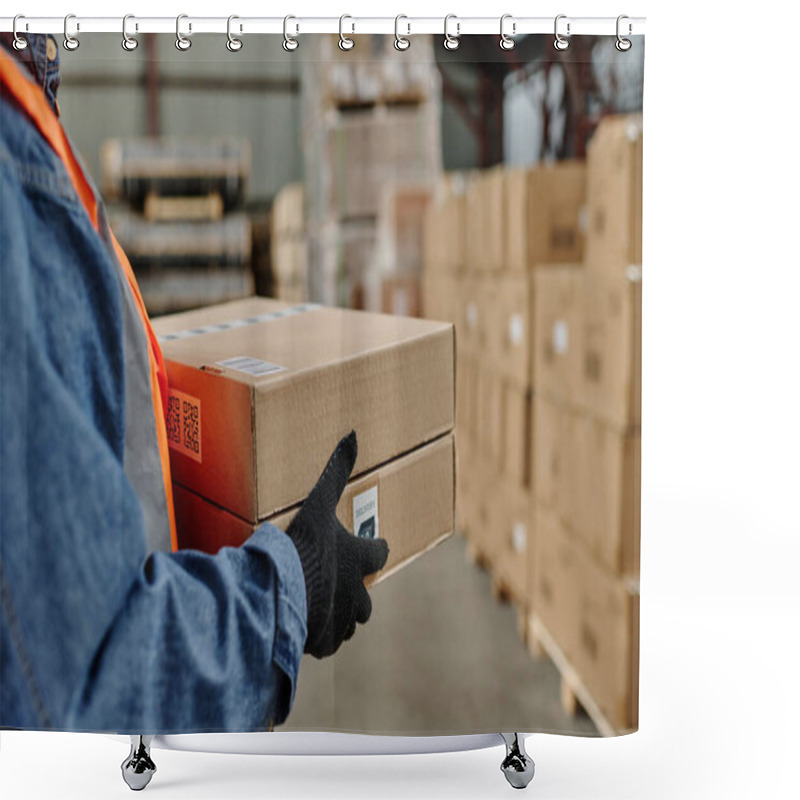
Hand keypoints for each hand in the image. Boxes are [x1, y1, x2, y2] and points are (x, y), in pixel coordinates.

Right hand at [286, 431, 388, 658]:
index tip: (377, 546)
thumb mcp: (318, 503)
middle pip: (367, 598)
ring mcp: (341, 620)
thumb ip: (335, 471)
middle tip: (340, 582)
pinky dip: (319, 636)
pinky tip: (304, 628)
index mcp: (359, 559)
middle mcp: (357, 594)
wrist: (279, 592)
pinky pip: (326, 643)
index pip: (379, 552)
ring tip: (320, 606)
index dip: (377, 548)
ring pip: (349, 623)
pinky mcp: (322, 641)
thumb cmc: (302, 546)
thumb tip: (354, 435)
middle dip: (357, 591)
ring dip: (339, 615)